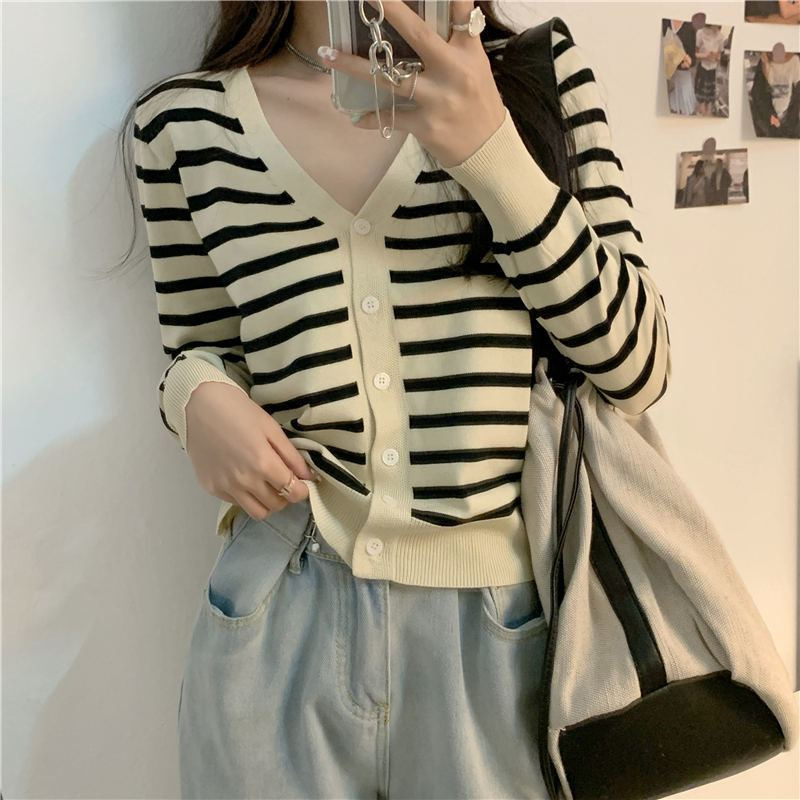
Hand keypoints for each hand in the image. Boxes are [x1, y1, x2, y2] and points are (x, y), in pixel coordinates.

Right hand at [185, 382, 319, 520]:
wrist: (198, 405)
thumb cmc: (239, 411)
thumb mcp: (271, 428)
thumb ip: (291, 456)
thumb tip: (308, 476)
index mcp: (263, 464)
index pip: (293, 493)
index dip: (302, 490)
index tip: (302, 483)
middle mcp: (245, 481)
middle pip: (276, 505)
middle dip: (286, 496)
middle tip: (283, 481)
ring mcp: (226, 487)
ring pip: (257, 512)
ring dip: (267, 502)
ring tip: (266, 485)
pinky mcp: (211, 488)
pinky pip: (237, 503)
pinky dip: (246, 497)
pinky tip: (244, 478)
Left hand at [317, 0, 506, 167]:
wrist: (489, 149)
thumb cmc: (479, 104)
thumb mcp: (475, 66)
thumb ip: (457, 39)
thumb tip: (439, 12)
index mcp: (468, 52)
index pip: (459, 12)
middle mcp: (453, 71)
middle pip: (418, 35)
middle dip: (392, 12)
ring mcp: (437, 99)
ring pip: (391, 78)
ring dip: (355, 67)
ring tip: (328, 54)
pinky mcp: (426, 125)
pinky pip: (391, 117)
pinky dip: (372, 118)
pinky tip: (354, 116)